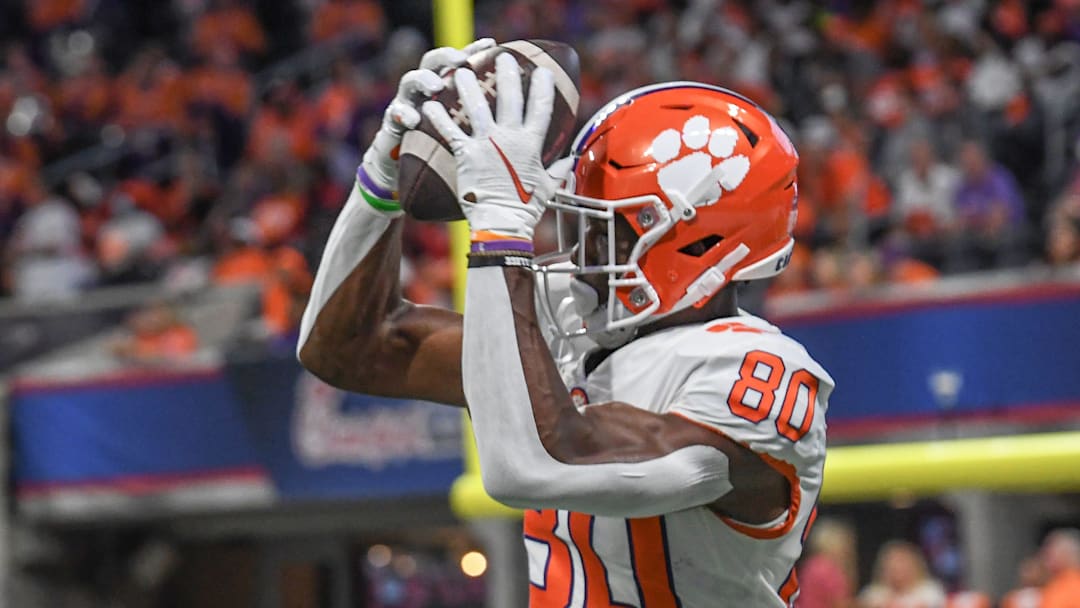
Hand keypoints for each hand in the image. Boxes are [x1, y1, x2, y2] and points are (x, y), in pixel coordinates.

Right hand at [360, 38, 495, 194]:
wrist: (408, 165)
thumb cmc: (444, 145)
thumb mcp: (464, 127)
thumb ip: (482, 113)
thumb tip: (519, 108)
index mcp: (445, 85)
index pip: (459, 61)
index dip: (473, 50)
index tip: (491, 43)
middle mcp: (425, 88)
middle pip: (433, 62)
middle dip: (446, 57)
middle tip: (461, 60)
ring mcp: (407, 101)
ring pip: (410, 81)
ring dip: (423, 80)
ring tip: (436, 86)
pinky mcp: (392, 121)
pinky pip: (395, 114)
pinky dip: (403, 114)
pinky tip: (412, 120)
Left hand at [422, 53, 555, 240]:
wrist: (501, 223)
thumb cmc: (525, 208)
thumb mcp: (548, 188)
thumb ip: (557, 171)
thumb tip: (569, 162)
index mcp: (530, 144)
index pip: (540, 109)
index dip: (543, 88)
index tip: (542, 71)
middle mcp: (509, 138)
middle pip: (509, 98)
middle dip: (507, 75)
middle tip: (502, 57)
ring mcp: (486, 144)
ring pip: (476, 107)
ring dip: (467, 86)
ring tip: (459, 71)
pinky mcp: (466, 154)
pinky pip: (450, 131)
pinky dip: (438, 118)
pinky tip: (430, 105)